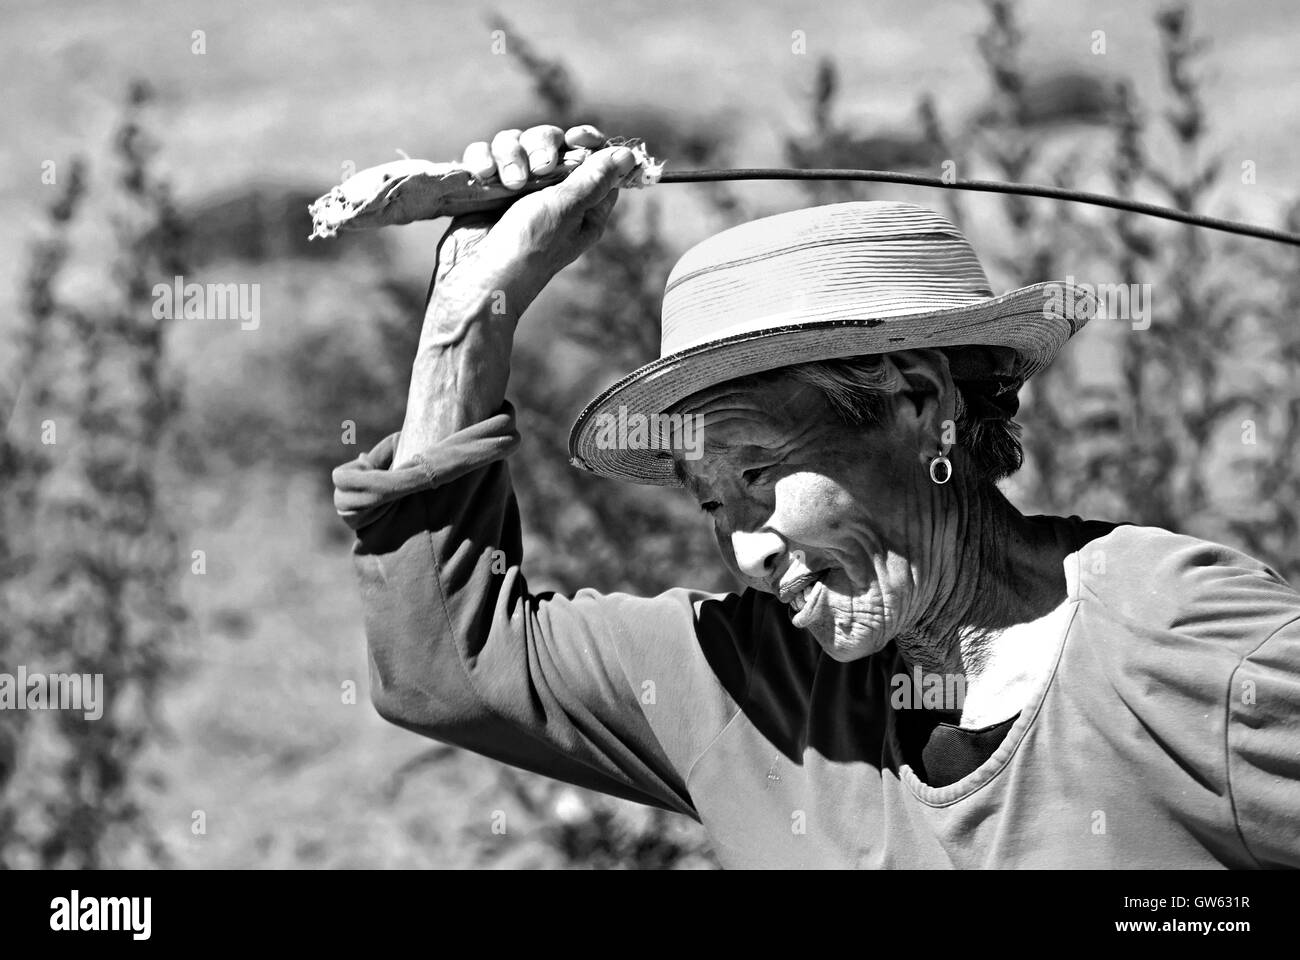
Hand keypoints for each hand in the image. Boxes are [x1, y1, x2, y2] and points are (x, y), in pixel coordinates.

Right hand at [436, 124, 637, 301]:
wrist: (477, 278)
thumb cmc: (529, 249)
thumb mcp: (566, 210)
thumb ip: (594, 178)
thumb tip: (627, 155)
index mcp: (582, 205)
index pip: (595, 160)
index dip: (589, 142)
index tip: (577, 138)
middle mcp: (551, 194)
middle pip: (552, 142)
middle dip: (542, 146)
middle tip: (539, 168)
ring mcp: (516, 188)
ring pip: (515, 142)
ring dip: (510, 154)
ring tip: (508, 183)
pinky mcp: (487, 187)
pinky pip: (486, 154)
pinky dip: (483, 159)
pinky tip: (485, 176)